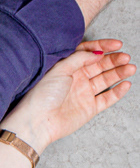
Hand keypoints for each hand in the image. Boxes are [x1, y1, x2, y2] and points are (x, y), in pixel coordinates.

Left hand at [1, 39, 132, 153]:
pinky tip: (126, 84)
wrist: (37, 122)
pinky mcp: (89, 108)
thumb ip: (80, 58)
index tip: (116, 44)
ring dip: (119, 73)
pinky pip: (107, 98)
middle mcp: (75, 79)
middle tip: (125, 57)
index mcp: (66, 68)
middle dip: (114, 60)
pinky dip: (117, 92)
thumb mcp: (60, 69)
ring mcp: (83, 94)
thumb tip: (97, 52)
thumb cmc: (42, 95)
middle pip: (99, 66)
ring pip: (105, 80)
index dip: (103, 47)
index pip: (88, 53)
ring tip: (130, 68)